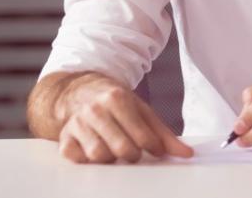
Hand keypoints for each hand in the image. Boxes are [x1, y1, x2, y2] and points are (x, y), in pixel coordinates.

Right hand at [56, 77, 193, 163]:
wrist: (80, 91)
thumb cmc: (116, 103)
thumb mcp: (141, 110)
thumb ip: (163, 133)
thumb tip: (187, 154)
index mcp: (117, 98)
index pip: (142, 136)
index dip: (152, 147)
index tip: (153, 149)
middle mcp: (95, 110)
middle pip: (122, 149)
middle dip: (132, 155)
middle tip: (133, 151)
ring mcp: (77, 124)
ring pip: (100, 156)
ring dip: (110, 158)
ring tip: (113, 149)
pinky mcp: (64, 137)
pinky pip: (76, 158)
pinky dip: (87, 160)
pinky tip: (93, 150)